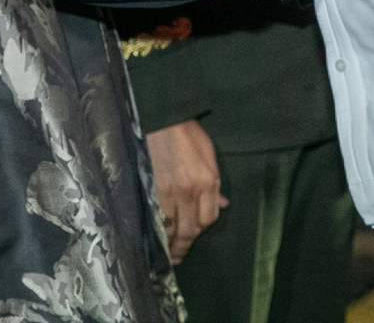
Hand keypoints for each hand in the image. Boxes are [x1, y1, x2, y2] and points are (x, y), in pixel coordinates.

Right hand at [146, 119, 225, 263]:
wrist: (160, 117)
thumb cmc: (186, 132)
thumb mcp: (208, 154)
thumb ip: (215, 183)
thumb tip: (223, 204)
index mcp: (207, 181)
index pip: (208, 218)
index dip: (201, 229)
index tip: (194, 234)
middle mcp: (190, 190)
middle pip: (189, 229)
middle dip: (184, 246)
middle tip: (179, 256)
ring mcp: (168, 191)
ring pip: (170, 228)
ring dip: (168, 243)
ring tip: (166, 252)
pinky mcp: (150, 189)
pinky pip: (155, 218)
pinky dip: (155, 230)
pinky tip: (154, 236)